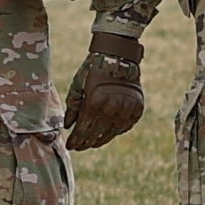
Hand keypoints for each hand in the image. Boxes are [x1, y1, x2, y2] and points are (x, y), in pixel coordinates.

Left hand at [63, 32, 145, 151]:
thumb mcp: (78, 85)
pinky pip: (125, 126)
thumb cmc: (93, 69)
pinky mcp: (137, 109)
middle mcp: (112, 108)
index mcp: (95, 102)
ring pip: (112, 133)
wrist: (118, 56)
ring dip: (101, 140)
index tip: (71, 146)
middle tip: (79, 148)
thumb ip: (72, 107)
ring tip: (92, 144)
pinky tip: (108, 134)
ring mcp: (126, 109)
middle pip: (97, 133)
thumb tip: (67, 127)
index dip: (76, 139)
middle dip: (86, 142)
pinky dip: (116, 131)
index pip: (84, 129)